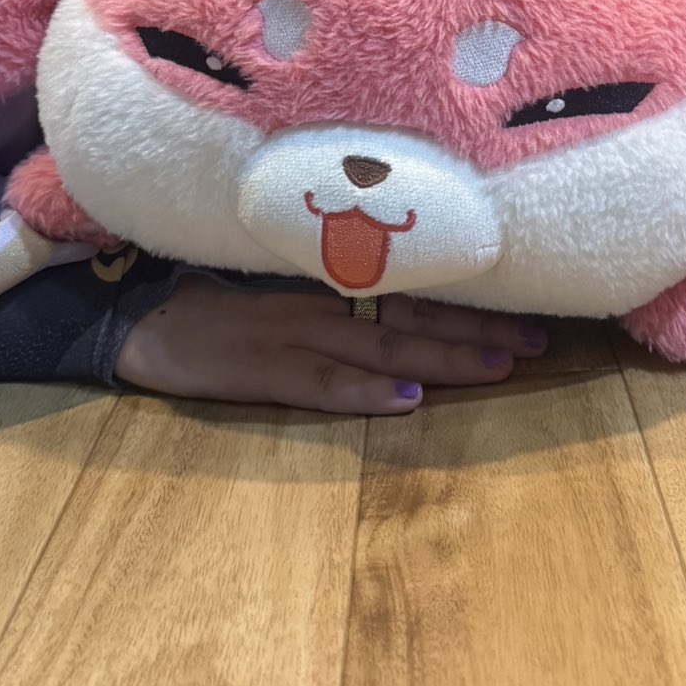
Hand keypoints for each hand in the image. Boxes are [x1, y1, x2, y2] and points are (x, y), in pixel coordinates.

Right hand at [115, 276, 548, 414]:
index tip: (529, 308)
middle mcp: (323, 304)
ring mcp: (293, 336)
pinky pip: (319, 384)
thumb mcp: (290, 284)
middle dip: (477, 330)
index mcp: (332, 283)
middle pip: (412, 317)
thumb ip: (344, 290)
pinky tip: (402, 402)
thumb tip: (415, 299)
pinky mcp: (262, 372)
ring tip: (497, 367)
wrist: (146, 318)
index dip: (472, 302)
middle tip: (539, 341)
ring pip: (380, 347)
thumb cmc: (224, 302)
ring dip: (441, 359)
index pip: (414, 289)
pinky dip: (362, 393)